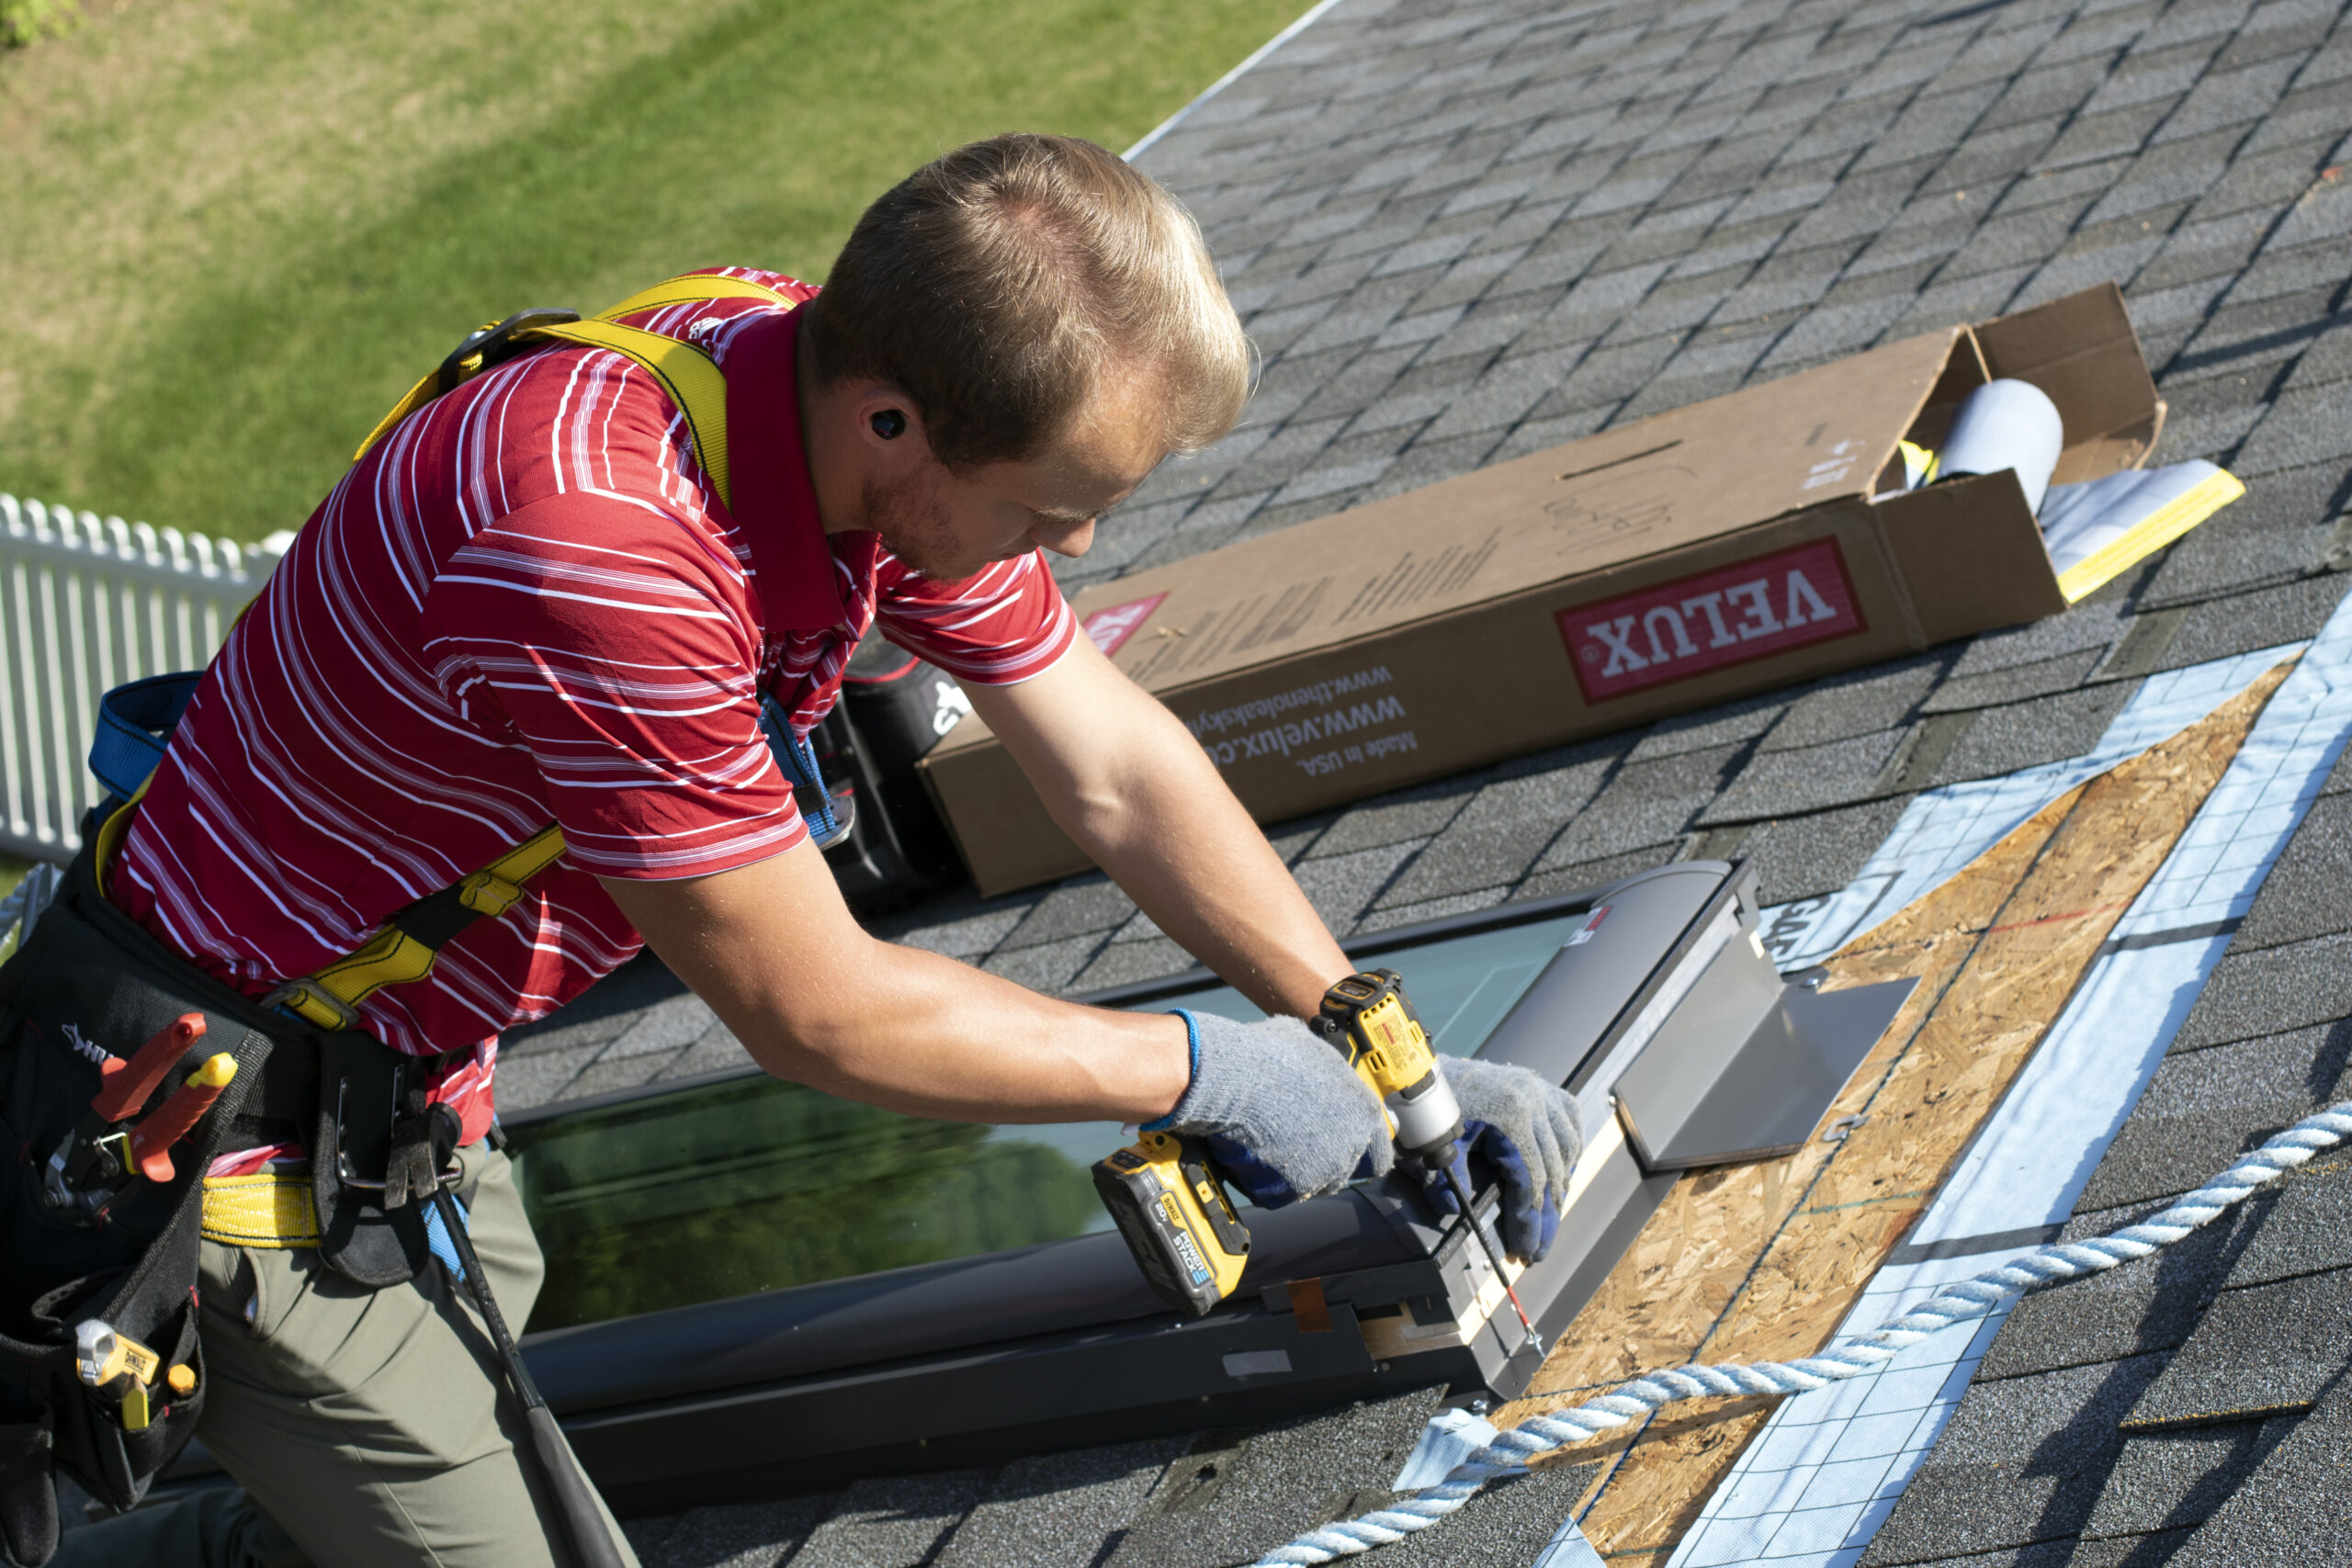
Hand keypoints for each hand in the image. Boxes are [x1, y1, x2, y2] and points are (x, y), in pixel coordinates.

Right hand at [1146, 1010, 1392, 1207]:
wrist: (1232, 1079)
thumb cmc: (1268, 1055)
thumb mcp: (1307, 1044)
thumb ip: (1323, 1065)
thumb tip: (1312, 1060)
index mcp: (1364, 1111)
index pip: (1379, 1151)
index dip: (1360, 1150)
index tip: (1340, 1145)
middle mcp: (1352, 1145)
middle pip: (1345, 1171)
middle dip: (1324, 1161)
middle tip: (1297, 1143)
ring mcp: (1324, 1171)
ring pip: (1314, 1184)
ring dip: (1298, 1172)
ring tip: (1271, 1146)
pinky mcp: (1292, 1189)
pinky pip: (1281, 1193)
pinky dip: (1268, 1181)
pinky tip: (1253, 1156)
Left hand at [1428, 1055, 1582, 1260]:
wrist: (1419, 1073)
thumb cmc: (1424, 1109)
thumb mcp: (1431, 1147)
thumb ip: (1443, 1182)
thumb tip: (1454, 1212)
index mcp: (1511, 1116)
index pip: (1530, 1181)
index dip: (1529, 1221)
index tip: (1526, 1250)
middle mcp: (1533, 1101)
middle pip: (1553, 1170)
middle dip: (1547, 1216)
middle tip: (1537, 1249)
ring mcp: (1537, 1091)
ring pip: (1567, 1147)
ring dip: (1560, 1185)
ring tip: (1548, 1219)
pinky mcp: (1536, 1087)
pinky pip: (1567, 1122)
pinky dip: (1567, 1150)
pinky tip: (1561, 1174)